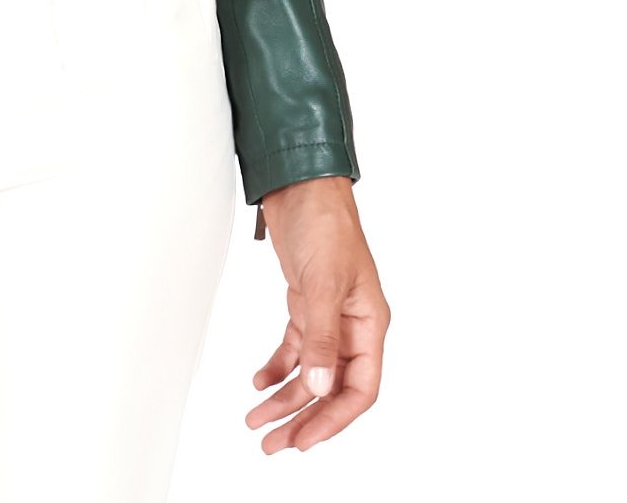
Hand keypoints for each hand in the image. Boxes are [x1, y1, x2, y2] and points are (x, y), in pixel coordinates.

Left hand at [246, 175, 389, 453]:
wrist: (301, 183)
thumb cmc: (324, 222)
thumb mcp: (323, 281)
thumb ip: (320, 336)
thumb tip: (318, 387)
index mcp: (369, 322)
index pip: (360, 388)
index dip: (334, 419)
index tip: (304, 441)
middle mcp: (352, 324)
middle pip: (332, 388)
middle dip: (303, 419)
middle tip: (273, 444)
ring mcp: (328, 315)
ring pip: (310, 372)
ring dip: (285, 398)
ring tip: (257, 421)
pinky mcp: (305, 302)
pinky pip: (295, 348)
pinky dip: (277, 367)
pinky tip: (258, 381)